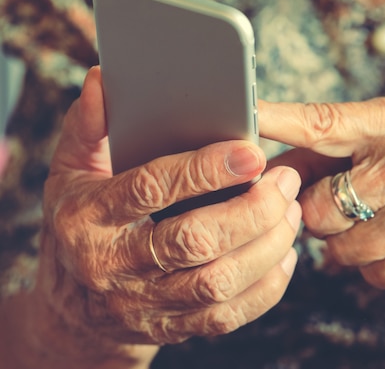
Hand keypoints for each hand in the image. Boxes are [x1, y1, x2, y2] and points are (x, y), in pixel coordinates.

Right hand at [32, 67, 300, 363]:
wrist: (74, 307)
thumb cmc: (80, 225)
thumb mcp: (71, 173)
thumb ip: (88, 128)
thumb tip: (103, 81)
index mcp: (89, 218)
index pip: (150, 189)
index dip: (203, 170)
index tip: (252, 151)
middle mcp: (116, 266)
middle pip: (194, 241)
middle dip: (251, 210)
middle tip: (285, 181)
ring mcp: (146, 304)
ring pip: (218, 281)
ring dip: (266, 245)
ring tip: (291, 211)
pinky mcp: (175, 327)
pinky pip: (227, 316)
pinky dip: (266, 286)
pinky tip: (284, 254)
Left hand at [260, 97, 384, 290]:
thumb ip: (328, 150)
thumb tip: (264, 166)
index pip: (325, 121)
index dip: (280, 119)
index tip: (247, 114)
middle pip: (318, 206)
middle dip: (323, 214)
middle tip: (353, 205)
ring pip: (341, 249)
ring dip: (350, 244)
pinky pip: (373, 274)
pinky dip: (380, 266)